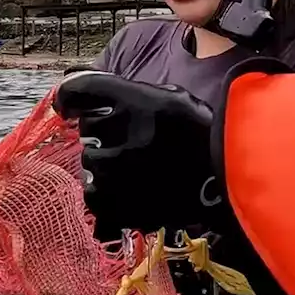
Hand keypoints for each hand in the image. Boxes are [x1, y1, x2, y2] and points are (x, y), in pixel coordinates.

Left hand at [53, 70, 216, 239]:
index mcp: (130, 101)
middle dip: (105, 131)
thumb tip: (91, 94)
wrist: (225, 180)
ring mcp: (112, 172)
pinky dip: (107, 192)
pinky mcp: (113, 203)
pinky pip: (94, 193)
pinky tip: (132, 188)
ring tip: (139, 168)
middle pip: (87, 127)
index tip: (70, 106)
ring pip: (91, 161)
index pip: (77, 91)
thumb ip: (130, 93)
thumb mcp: (170, 97)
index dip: (69, 97)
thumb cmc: (201, 135)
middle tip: (135, 140)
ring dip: (107, 162)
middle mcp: (116, 133)